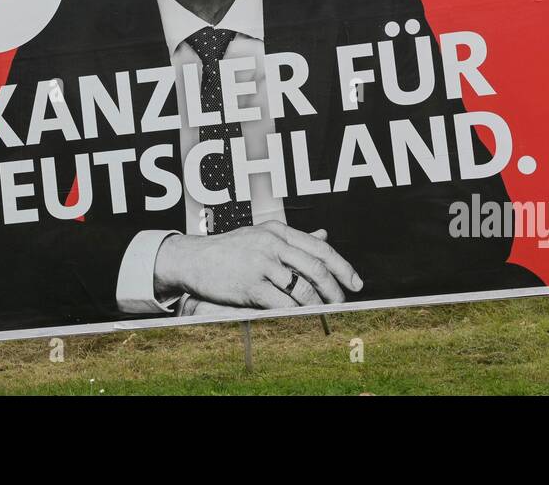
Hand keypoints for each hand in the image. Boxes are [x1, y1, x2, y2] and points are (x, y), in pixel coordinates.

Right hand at [154, 221, 361, 309]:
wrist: (192, 259)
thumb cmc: (229, 249)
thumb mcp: (262, 234)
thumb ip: (293, 238)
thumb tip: (324, 235)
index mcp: (278, 230)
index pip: (320, 248)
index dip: (343, 267)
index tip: (356, 282)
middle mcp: (272, 244)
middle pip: (316, 268)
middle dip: (335, 289)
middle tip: (342, 302)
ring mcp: (261, 264)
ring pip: (303, 288)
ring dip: (318, 305)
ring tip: (324, 313)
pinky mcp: (250, 285)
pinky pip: (282, 303)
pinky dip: (297, 312)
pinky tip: (302, 318)